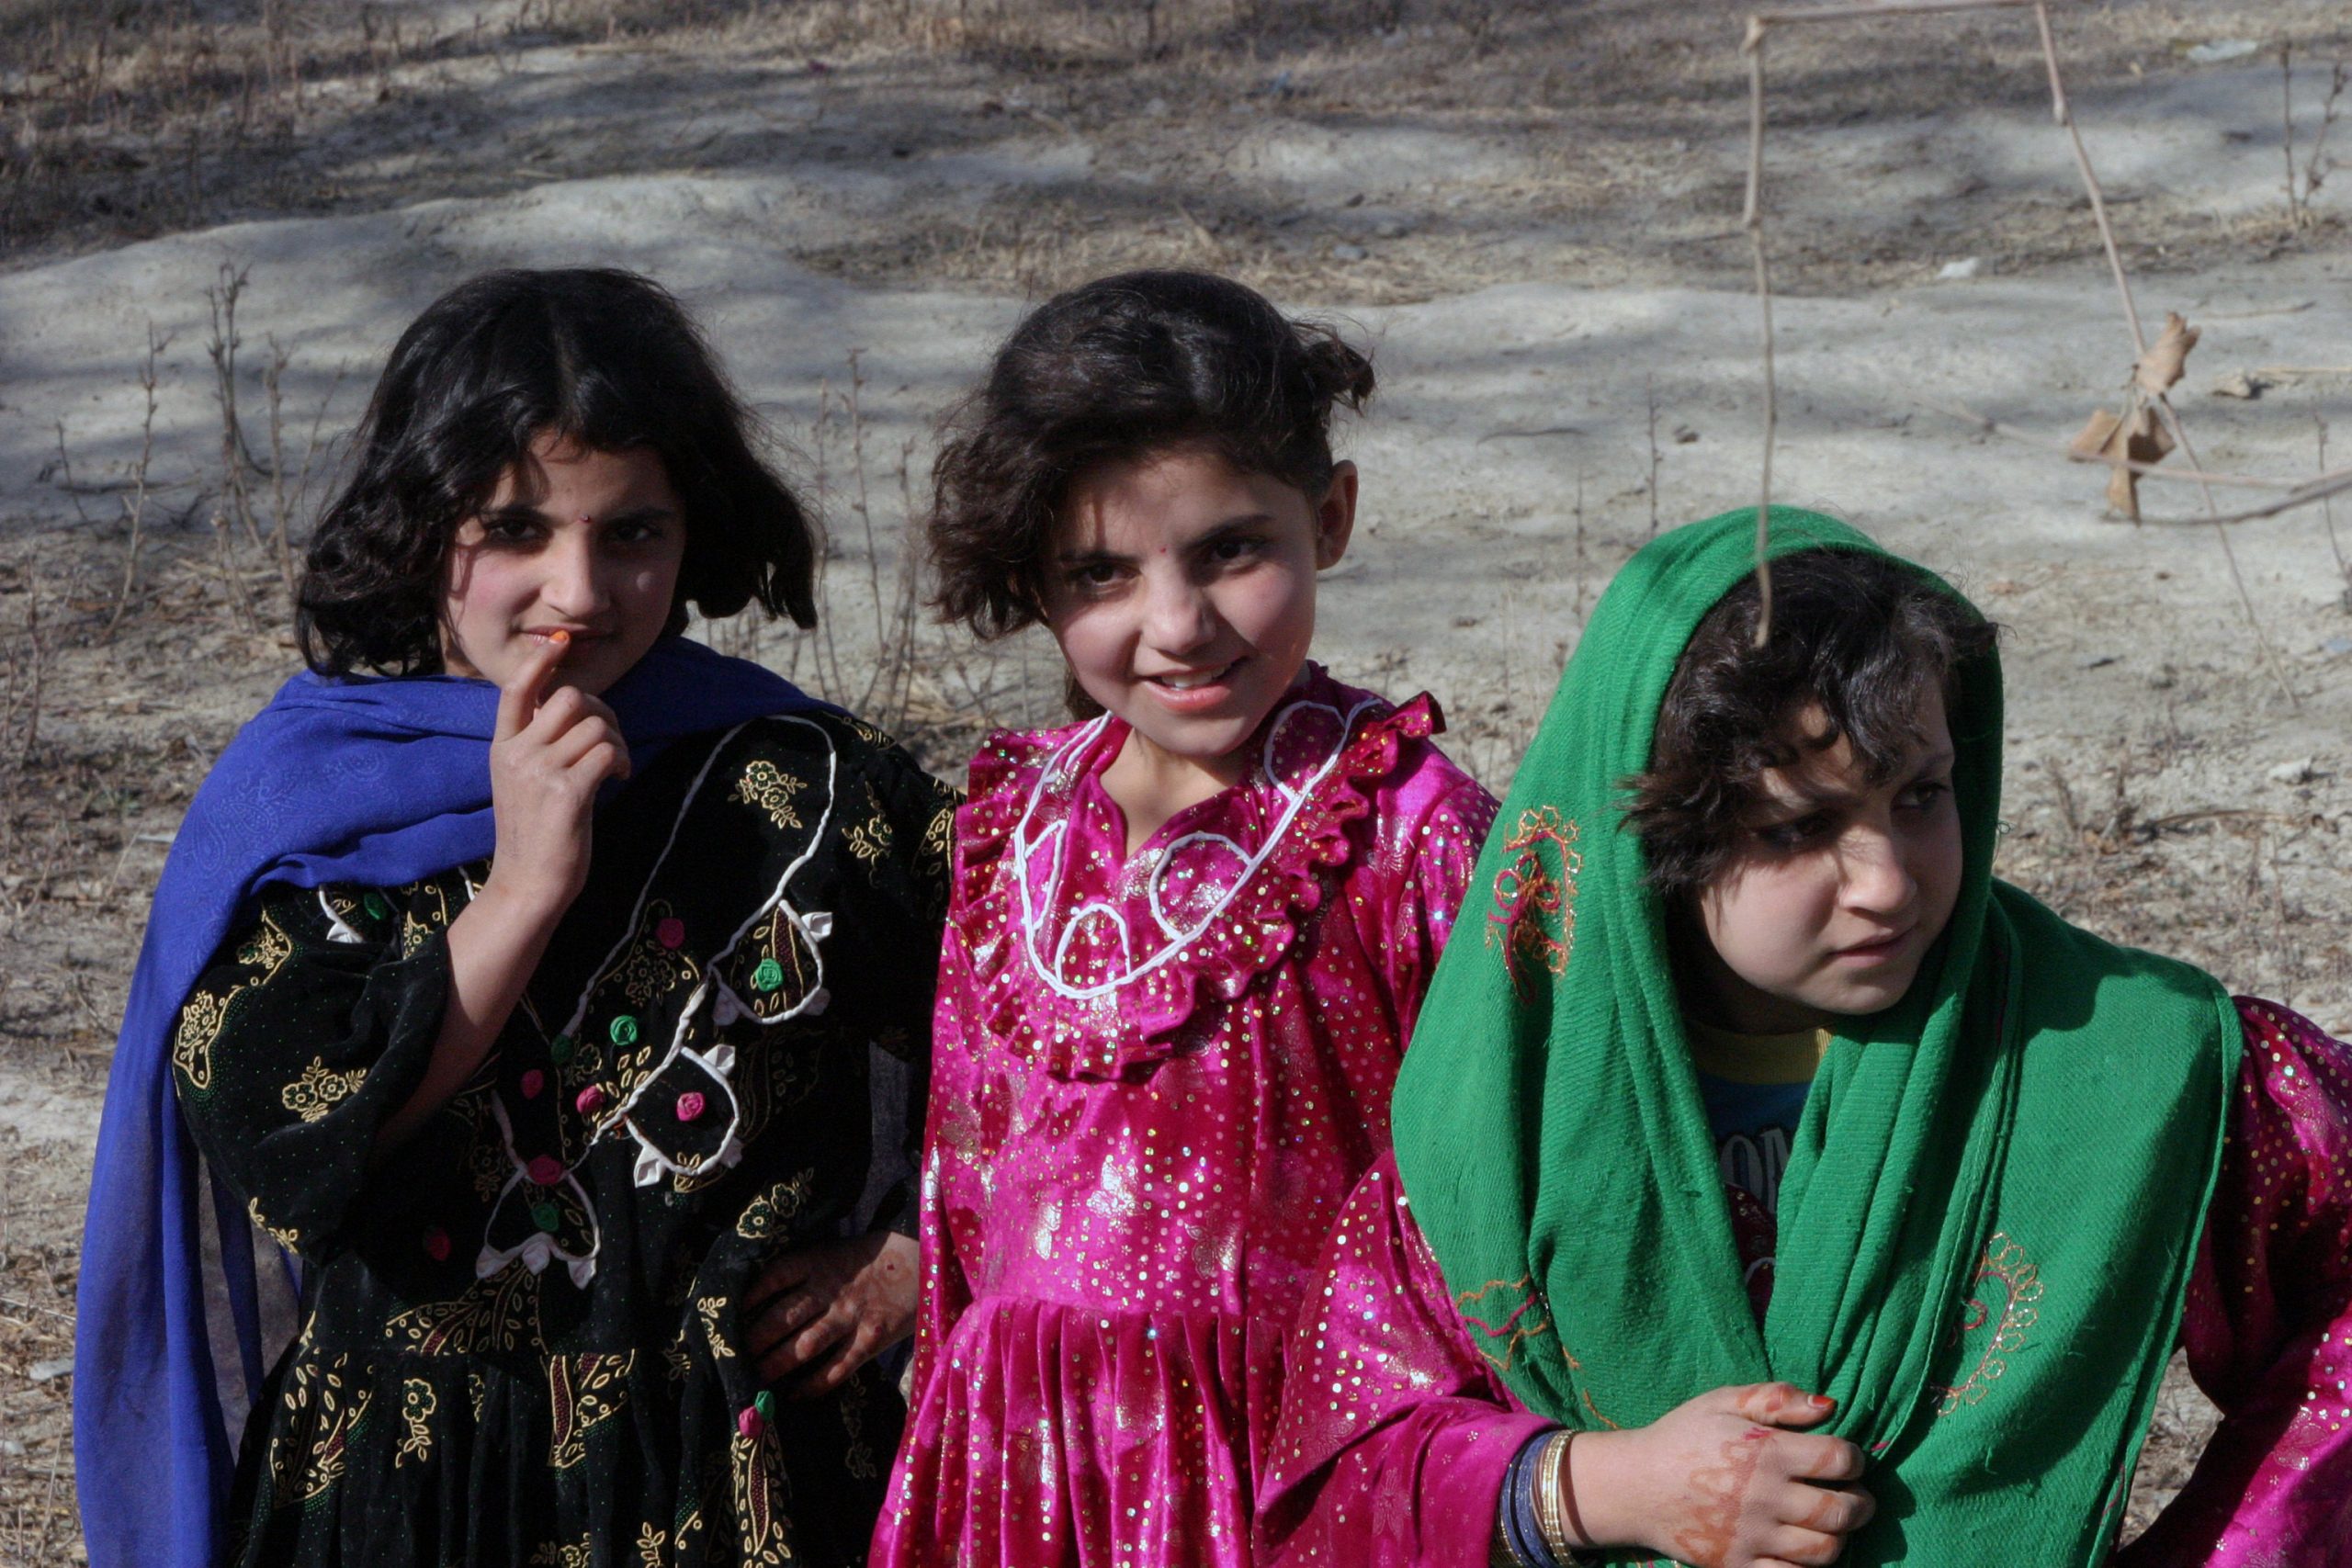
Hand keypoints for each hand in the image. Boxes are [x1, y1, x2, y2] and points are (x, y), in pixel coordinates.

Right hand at [481, 632, 629, 918]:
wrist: (527, 884)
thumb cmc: (535, 833)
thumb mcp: (524, 781)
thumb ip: (539, 744)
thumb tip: (575, 708)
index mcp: (502, 746)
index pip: (516, 688)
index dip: (540, 660)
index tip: (560, 642)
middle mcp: (516, 753)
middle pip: (570, 698)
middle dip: (602, 712)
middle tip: (610, 742)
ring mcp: (539, 771)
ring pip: (595, 724)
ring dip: (617, 741)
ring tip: (614, 767)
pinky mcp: (565, 792)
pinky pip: (607, 751)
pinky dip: (621, 760)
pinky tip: (617, 778)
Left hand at [742, 1232, 918, 1396]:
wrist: (929, 1261)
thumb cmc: (878, 1256)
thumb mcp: (839, 1248)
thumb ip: (809, 1268)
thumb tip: (770, 1294)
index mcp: (820, 1261)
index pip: (773, 1278)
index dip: (748, 1298)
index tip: (731, 1315)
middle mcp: (830, 1289)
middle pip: (780, 1317)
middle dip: (754, 1341)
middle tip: (735, 1358)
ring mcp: (851, 1316)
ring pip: (803, 1346)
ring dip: (776, 1365)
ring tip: (757, 1379)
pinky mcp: (871, 1340)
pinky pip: (836, 1368)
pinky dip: (813, 1385)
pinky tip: (795, 1394)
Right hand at [1562, 1382, 1871, 1567]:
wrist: (1634, 1485)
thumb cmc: (1682, 1436)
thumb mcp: (1723, 1402)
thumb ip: (1776, 1398)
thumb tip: (1829, 1406)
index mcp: (1766, 1452)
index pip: (1839, 1459)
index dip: (1855, 1459)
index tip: (1847, 1460)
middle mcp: (1765, 1497)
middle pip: (1842, 1510)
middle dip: (1861, 1504)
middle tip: (1856, 1497)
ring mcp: (1752, 1537)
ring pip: (1825, 1550)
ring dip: (1840, 1537)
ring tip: (1832, 1524)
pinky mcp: (1738, 1566)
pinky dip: (1808, 1567)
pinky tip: (1802, 1548)